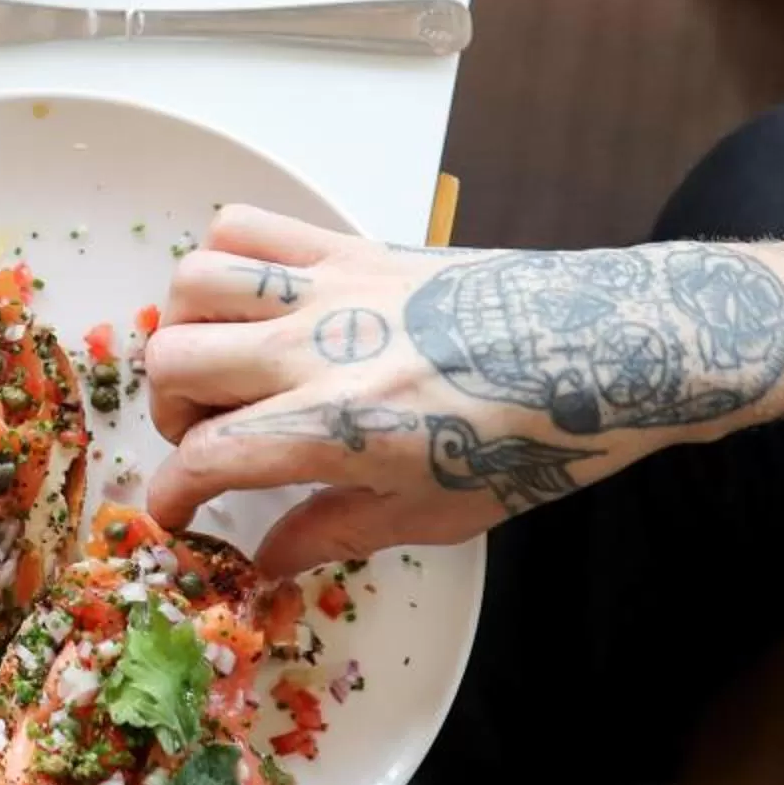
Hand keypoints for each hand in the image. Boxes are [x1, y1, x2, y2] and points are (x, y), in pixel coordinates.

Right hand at [138, 207, 783, 576]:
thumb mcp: (436, 515)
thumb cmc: (536, 441)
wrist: (613, 350)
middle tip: (207, 439)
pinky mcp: (352, 245)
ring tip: (221, 367)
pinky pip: (246, 226)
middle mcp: (318, 350)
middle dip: (170, 415)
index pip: (205, 458)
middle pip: (174, 364)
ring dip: (186, 332)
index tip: (175, 515)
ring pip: (192, 285)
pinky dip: (222, 259)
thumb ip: (333, 532)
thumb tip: (262, 558)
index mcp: (338, 429)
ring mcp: (331, 288)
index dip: (170, 497)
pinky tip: (250, 302)